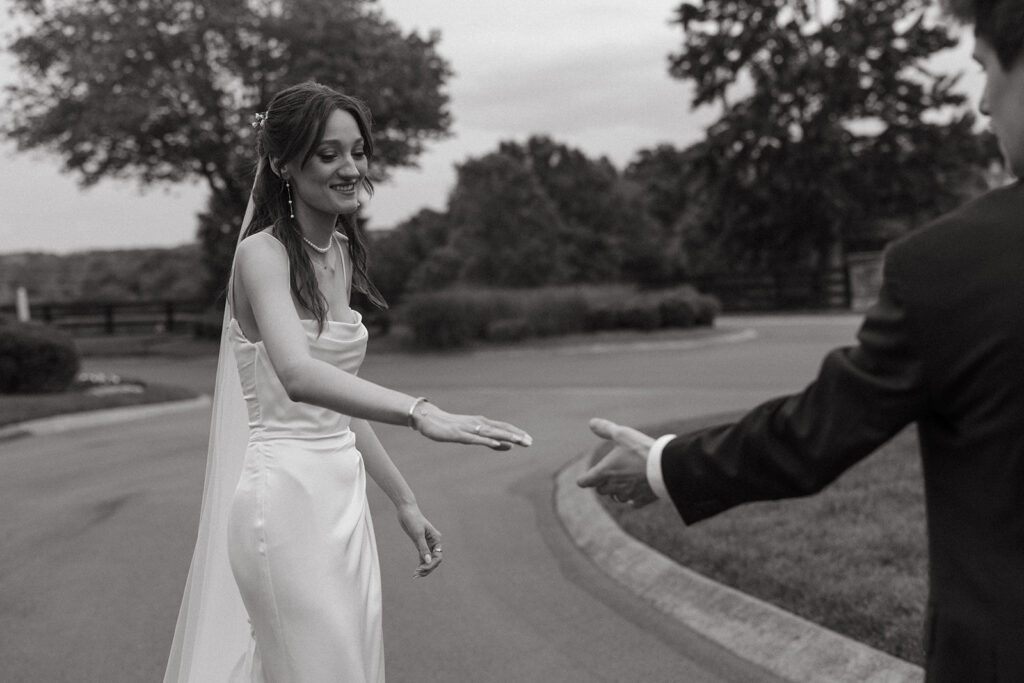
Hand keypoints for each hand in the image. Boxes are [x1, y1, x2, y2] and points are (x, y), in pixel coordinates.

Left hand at [396, 503, 442, 577]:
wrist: (406, 510)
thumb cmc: (413, 520)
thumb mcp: (418, 534)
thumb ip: (423, 548)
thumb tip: (427, 561)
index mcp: (436, 539)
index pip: (437, 557)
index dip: (431, 565)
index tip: (421, 569)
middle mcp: (433, 543)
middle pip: (434, 560)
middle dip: (427, 568)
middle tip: (417, 574)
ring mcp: (426, 543)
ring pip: (428, 560)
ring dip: (424, 568)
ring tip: (416, 576)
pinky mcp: (420, 543)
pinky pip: (423, 556)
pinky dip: (420, 564)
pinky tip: (416, 571)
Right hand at [413, 402, 532, 450]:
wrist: (428, 418)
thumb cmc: (452, 427)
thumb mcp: (473, 435)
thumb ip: (490, 440)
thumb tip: (507, 446)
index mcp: (482, 423)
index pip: (504, 428)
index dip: (517, 433)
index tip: (530, 440)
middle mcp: (478, 423)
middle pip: (500, 429)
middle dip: (516, 436)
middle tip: (530, 442)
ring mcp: (469, 428)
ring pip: (490, 433)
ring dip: (504, 437)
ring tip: (518, 441)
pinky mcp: (459, 434)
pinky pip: (475, 438)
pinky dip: (486, 441)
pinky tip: (495, 444)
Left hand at [577, 417, 657, 507]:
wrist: (666, 466)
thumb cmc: (641, 449)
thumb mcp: (622, 434)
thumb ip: (606, 429)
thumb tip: (592, 422)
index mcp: (605, 472)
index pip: (585, 482)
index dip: (584, 479)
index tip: (584, 479)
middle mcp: (614, 486)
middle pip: (601, 490)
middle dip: (603, 484)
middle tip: (609, 475)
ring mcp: (628, 494)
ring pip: (617, 498)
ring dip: (617, 491)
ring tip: (624, 482)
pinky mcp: (642, 500)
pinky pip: (633, 503)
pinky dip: (633, 498)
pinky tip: (636, 492)